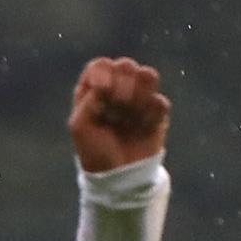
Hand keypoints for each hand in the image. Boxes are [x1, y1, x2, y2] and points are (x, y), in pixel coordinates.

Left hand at [69, 56, 167, 172]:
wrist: (118, 174)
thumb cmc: (93, 150)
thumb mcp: (79, 126)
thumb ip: (88, 100)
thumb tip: (105, 83)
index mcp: (94, 91)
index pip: (101, 66)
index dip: (103, 72)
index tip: (102, 89)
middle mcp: (116, 91)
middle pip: (125, 65)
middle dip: (122, 82)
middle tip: (118, 102)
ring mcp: (138, 99)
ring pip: (148, 75)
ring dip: (139, 91)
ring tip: (130, 111)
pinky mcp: (156, 113)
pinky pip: (160, 101)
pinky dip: (151, 111)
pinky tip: (142, 126)